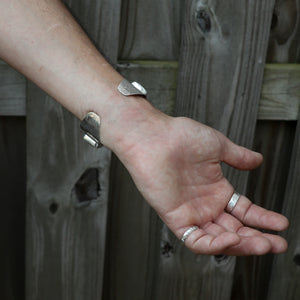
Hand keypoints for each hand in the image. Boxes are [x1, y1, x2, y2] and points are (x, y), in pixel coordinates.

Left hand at [115, 112, 288, 255]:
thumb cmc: (180, 136)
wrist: (154, 136)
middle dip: (256, 239)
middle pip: (235, 229)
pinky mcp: (176, 218)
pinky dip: (212, 245)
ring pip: (218, 239)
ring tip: (261, 244)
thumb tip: (258, 160)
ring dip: (240, 245)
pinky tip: (230, 239)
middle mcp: (206, 204)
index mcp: (217, 190)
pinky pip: (195, 240)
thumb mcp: (217, 146)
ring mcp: (191, 212)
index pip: (244, 211)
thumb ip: (238, 156)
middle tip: (277, 244)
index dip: (263, 219)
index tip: (281, 224)